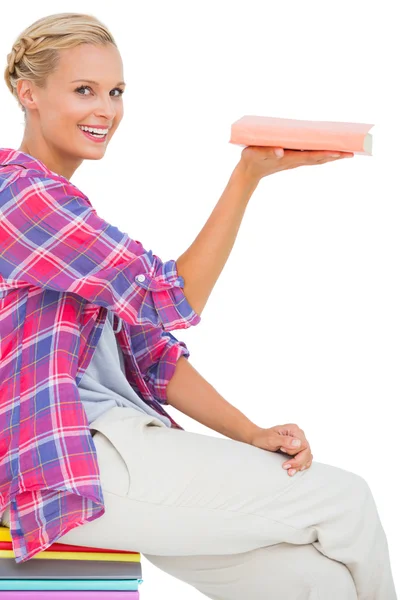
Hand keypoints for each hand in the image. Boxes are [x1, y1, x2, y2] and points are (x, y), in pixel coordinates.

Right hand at [239, 146, 353, 182]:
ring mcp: (295, 161)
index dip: (325, 154)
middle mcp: (295, 161)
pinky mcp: (293, 159)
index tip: (339, 153)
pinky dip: (323, 155)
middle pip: (319, 159)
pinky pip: (312, 157)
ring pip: (317, 159)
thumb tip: (281, 151)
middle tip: (352, 153)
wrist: (247, 173)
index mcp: (288, 159)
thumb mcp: (254, 153)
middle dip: (335, 156)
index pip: (311, 156)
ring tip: (347, 153)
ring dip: (332, 157)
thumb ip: (267, 151)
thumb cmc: (250, 160)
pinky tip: (331, 151)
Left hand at [249, 423, 312, 476]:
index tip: (282, 452)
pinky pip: (305, 458)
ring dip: (300, 465)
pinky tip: (295, 468)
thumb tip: (298, 443)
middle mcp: (299, 434)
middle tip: (286, 467)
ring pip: (307, 456)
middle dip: (297, 462)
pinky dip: (301, 464)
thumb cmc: (263, 438)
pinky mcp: (298, 449)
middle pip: (307, 451)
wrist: (258, 439)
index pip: (303, 445)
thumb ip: (285, 441)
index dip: (294, 453)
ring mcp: (299, 442)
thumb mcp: (271, 439)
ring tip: (290, 471)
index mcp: (294, 429)